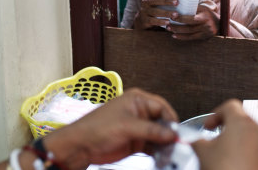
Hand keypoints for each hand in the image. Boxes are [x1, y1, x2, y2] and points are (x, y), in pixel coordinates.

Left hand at [42, 88, 178, 168]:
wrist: (80, 147)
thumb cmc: (96, 128)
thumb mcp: (127, 126)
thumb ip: (151, 130)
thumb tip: (171, 134)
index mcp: (137, 100)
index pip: (161, 107)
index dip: (170, 119)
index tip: (177, 132)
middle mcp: (139, 112)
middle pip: (162, 121)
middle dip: (169, 133)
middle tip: (176, 144)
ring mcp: (137, 128)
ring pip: (158, 135)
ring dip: (164, 144)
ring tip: (170, 153)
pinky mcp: (135, 142)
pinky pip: (152, 146)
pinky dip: (157, 151)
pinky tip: (161, 157)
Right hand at [134, 0, 179, 28]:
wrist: (142, 21)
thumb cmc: (154, 9)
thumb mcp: (157, 2)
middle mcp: (145, 2)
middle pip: (156, 0)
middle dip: (166, 1)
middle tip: (177, 2)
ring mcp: (144, 11)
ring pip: (155, 11)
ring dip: (166, 13)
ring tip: (175, 15)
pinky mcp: (144, 21)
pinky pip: (152, 21)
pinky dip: (160, 22)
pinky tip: (168, 22)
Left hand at [166, 5, 218, 39]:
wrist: (220, 24)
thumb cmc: (207, 14)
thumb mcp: (203, 8)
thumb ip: (193, 7)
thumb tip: (178, 3)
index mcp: (205, 15)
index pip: (191, 18)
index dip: (181, 18)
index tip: (172, 16)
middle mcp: (206, 24)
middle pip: (189, 27)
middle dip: (177, 26)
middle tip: (167, 24)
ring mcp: (205, 32)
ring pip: (189, 33)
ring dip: (177, 32)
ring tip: (169, 29)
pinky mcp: (204, 37)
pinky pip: (191, 38)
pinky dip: (182, 37)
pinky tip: (174, 36)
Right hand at [191, 100, 257, 169]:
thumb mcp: (203, 153)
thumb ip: (197, 141)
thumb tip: (195, 141)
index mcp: (241, 122)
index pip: (229, 105)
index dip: (215, 114)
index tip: (208, 126)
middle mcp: (257, 130)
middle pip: (241, 119)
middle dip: (226, 129)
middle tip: (215, 141)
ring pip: (250, 134)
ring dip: (236, 141)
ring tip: (225, 156)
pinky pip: (257, 148)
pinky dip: (247, 152)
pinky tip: (236, 165)